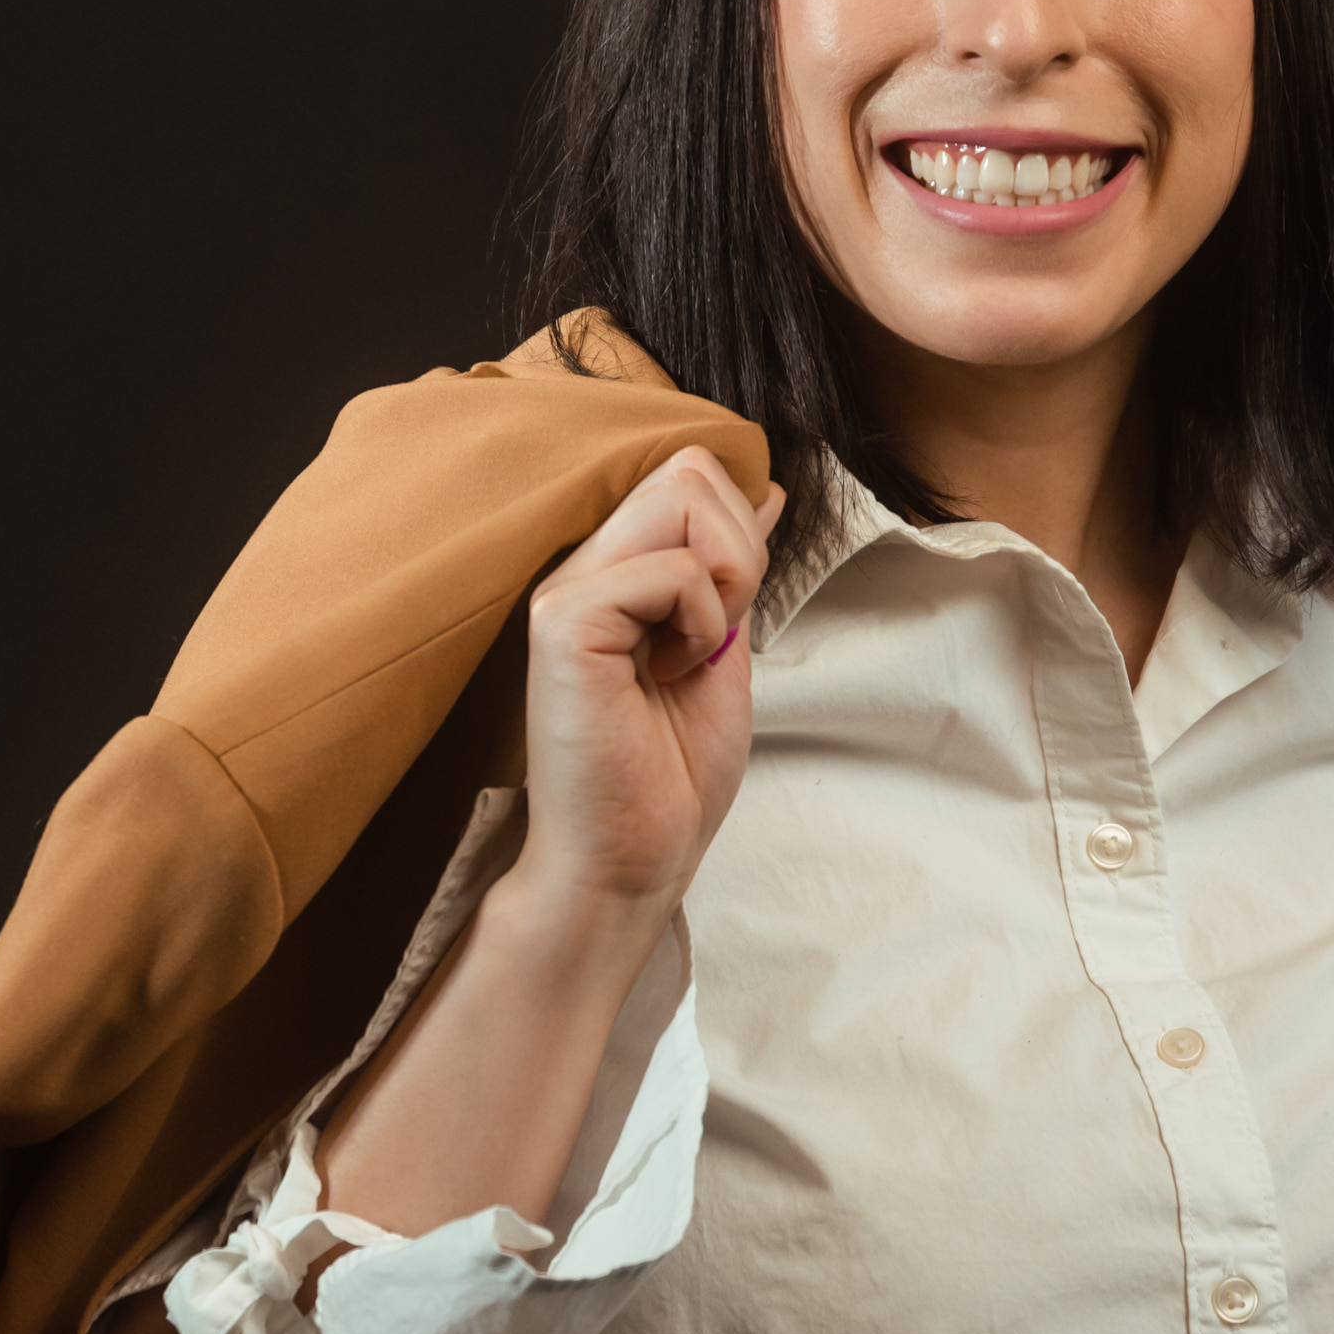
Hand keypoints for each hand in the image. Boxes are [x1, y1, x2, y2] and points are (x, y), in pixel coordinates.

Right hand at [508, 444, 785, 955]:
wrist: (630, 864)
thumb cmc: (667, 781)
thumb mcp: (722, 650)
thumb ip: (732, 571)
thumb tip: (770, 493)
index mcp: (612, 571)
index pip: (688, 473)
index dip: (736, 533)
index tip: (723, 618)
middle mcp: (581, 568)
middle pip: (689, 470)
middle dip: (739, 549)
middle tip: (710, 636)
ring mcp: (565, 591)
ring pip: (681, 495)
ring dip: (722, 579)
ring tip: (687, 653)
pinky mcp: (563, 624)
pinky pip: (670, 571)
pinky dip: (697, 623)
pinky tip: (666, 676)